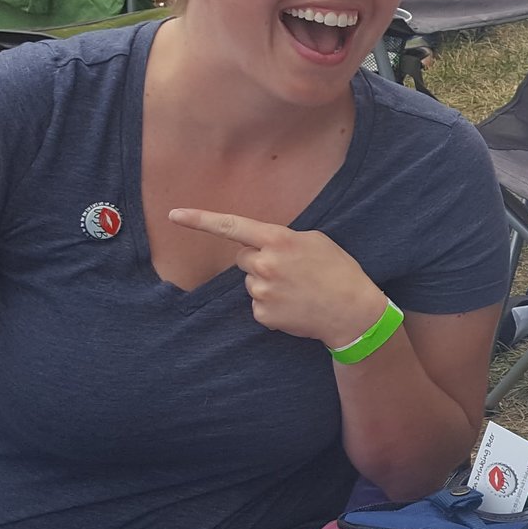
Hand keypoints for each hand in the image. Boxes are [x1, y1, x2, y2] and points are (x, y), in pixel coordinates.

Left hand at [164, 208, 386, 347]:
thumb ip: (283, 239)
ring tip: (297, 290)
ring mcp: (262, 291)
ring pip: (250, 283)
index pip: (231, 226)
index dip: (200, 220)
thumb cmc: (338, 272)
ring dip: (267, 285)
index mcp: (278, 240)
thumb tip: (260, 247)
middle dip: (259, 261)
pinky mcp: (263, 314)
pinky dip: (272, 306)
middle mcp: (266, 264)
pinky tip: (294, 305)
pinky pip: (257, 305)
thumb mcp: (315, 241)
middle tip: (291, 270)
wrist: (353, 312)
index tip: (174, 214)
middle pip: (242, 258)